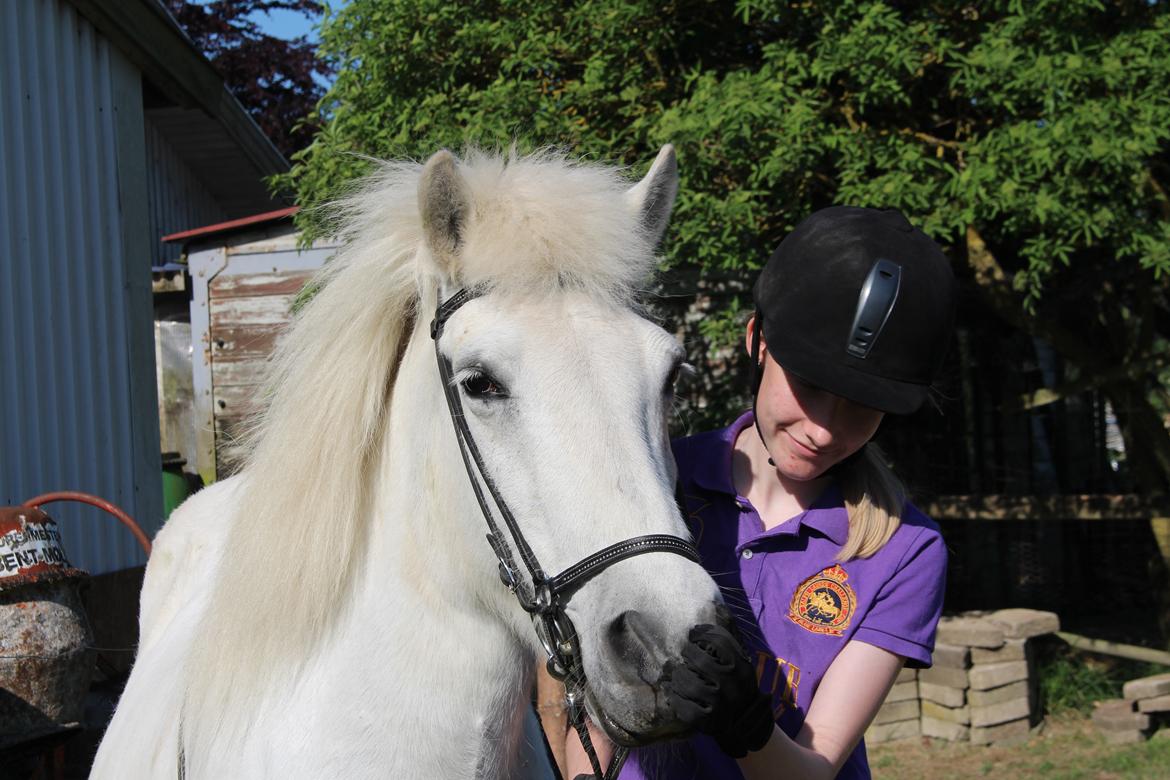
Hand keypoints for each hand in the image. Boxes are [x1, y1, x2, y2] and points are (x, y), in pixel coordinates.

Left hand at [665, 624, 774, 757]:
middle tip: (685, 654)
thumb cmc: (738, 686)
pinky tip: (673, 691)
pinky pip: (682, 705)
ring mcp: (718, 705)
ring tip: (679, 673)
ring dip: (678, 675)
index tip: (693, 635)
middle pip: (700, 660)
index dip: (702, 634)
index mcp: (742, 668)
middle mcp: (731, 686)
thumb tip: (697, 626)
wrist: (746, 722)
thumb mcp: (740, 665)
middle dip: (688, 653)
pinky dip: (674, 696)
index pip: (719, 642)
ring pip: (687, 682)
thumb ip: (725, 646)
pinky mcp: (706, 721)